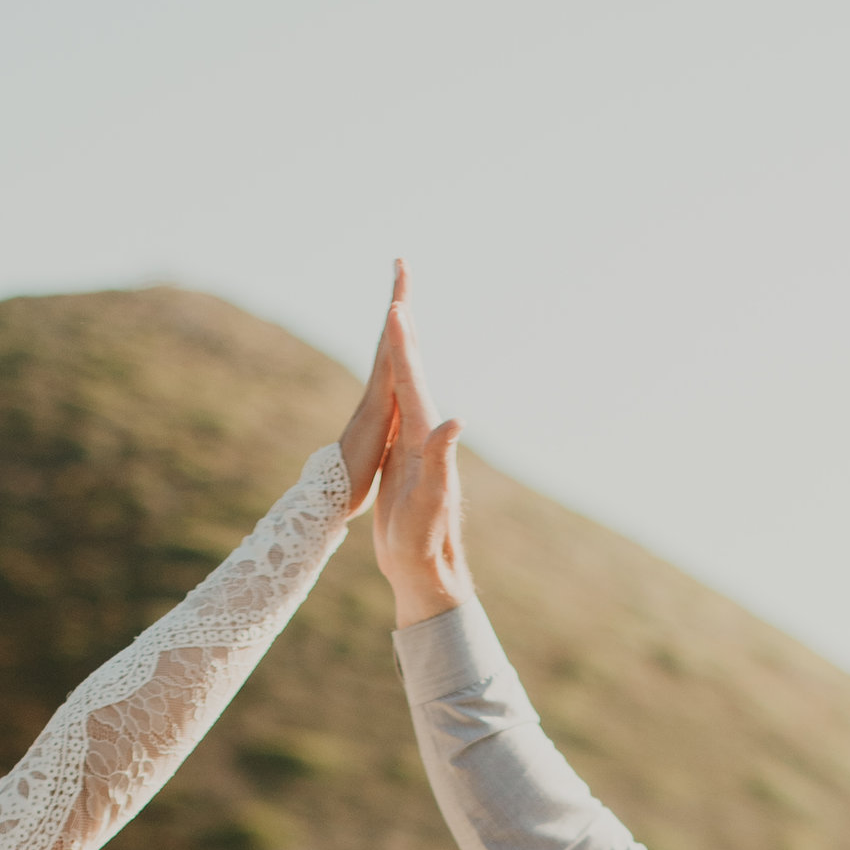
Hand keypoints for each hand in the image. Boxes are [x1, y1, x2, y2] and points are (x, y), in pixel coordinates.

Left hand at [337, 268, 403, 515]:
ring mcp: (375, 399)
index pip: (390, 346)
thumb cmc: (349, 485)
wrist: (326, 501)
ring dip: (397, 320)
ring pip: (389, 349)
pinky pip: (391, 370)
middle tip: (401, 263)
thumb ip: (377, 432)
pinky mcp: (377, 410)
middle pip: (389, 336)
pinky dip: (398, 350)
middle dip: (398, 300)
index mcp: (377, 398)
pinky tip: (402, 347)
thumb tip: (381, 418)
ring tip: (404, 293)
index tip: (401, 281)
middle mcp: (375, 391)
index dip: (398, 315)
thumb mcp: (368, 457)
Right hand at [370, 266, 472, 627]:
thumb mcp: (431, 497)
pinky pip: (399, 405)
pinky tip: (392, 373)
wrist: (425, 565)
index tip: (396, 304)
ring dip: (400, 348)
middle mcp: (424, 431)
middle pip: (412, 370)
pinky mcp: (404, 455)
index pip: (412, 380)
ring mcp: (414, 442)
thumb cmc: (425, 537)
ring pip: (406, 383)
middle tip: (399, 283)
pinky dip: (394, 380)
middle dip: (405, 329)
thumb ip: (442, 458)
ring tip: (395, 314)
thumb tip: (457, 421)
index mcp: (424, 435)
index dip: (404, 343)